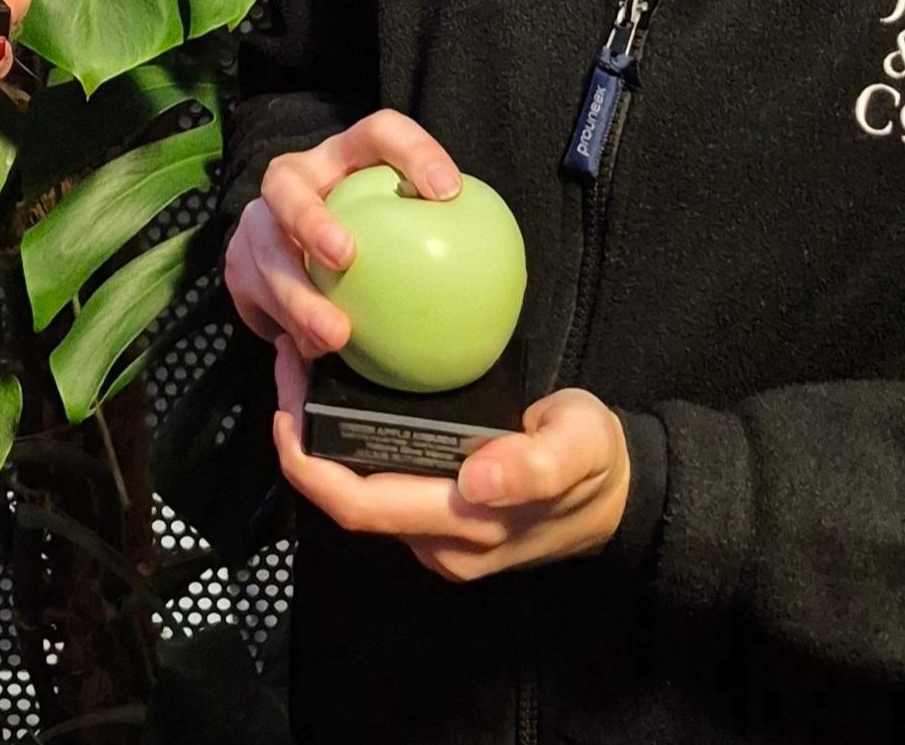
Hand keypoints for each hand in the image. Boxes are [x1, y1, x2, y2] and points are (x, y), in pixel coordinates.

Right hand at [224, 109, 462, 358]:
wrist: (292, 256)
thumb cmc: (371, 240)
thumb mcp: (398, 228)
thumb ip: (437, 240)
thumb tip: (507, 284)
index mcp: (342, 158)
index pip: (379, 134)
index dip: (412, 151)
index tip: (448, 191)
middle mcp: (292, 182)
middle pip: (288, 186)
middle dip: (310, 218)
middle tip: (345, 256)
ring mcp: (258, 224)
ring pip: (266, 254)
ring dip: (297, 296)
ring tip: (333, 334)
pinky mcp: (240, 268)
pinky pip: (257, 302)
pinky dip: (285, 330)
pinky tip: (312, 359)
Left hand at [271, 338, 630, 580]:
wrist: (620, 496)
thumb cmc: (595, 461)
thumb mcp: (579, 446)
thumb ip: (535, 466)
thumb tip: (475, 478)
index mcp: (464, 526)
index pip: (362, 507)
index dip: (310, 467)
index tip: (284, 407)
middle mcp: (439, 544)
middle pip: (348, 503)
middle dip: (302, 441)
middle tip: (289, 361)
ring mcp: (438, 539)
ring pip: (360, 498)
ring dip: (322, 444)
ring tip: (307, 370)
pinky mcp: (441, 522)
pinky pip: (381, 492)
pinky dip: (351, 450)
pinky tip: (344, 400)